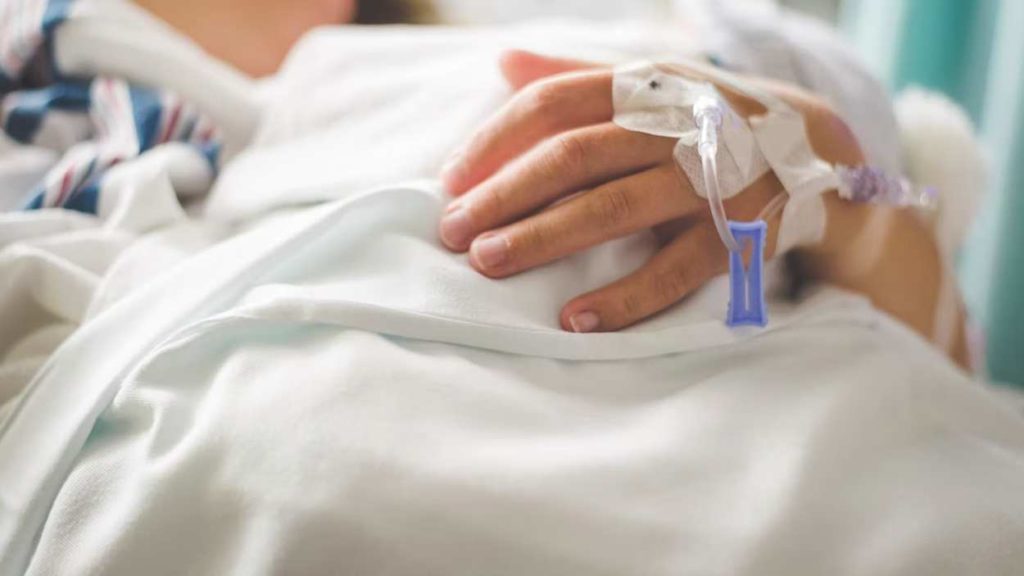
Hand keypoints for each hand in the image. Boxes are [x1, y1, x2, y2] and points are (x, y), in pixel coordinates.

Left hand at [439, 50, 864, 332]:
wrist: (818, 149)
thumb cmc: (708, 118)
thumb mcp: (651, 84)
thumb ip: (577, 76)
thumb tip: (503, 63)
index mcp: (644, 87)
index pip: (554, 102)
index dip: (495, 140)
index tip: (448, 180)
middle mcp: (674, 126)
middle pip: (574, 156)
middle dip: (505, 194)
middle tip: (452, 231)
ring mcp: (710, 179)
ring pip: (615, 208)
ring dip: (546, 238)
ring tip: (489, 264)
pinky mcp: (741, 232)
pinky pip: (676, 269)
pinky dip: (625, 296)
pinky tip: (575, 318)